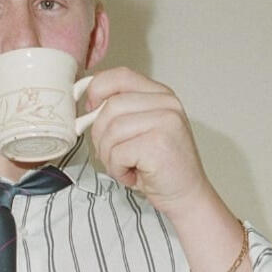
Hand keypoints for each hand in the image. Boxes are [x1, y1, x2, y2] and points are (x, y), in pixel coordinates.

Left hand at [84, 66, 250, 271]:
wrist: (186, 195)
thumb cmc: (160, 167)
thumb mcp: (141, 131)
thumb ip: (121, 113)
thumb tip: (85, 106)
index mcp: (160, 95)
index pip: (119, 76)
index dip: (96, 89)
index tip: (88, 108)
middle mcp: (166, 103)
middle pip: (110, 107)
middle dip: (101, 136)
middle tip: (113, 156)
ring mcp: (165, 121)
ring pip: (110, 131)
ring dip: (109, 156)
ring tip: (126, 167)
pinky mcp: (158, 144)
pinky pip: (117, 153)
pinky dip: (118, 170)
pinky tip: (133, 175)